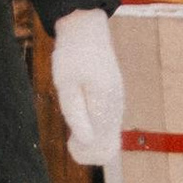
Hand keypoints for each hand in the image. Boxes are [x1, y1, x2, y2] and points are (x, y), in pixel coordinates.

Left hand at [51, 9, 125, 166]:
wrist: (86, 31)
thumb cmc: (71, 55)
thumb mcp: (64, 83)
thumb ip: (74, 112)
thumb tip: (86, 140)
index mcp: (105, 103)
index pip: (102, 142)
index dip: (85, 151)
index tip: (70, 143)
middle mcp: (117, 106)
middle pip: (110, 144)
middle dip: (90, 151)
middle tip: (71, 142)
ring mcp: (118, 103)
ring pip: (111, 136)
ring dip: (92, 142)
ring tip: (74, 135)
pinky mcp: (114, 100)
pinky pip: (109, 126)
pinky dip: (96, 132)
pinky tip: (81, 126)